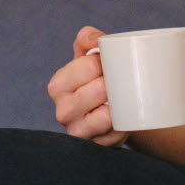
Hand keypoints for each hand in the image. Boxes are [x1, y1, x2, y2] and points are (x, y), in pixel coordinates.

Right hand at [46, 26, 129, 145]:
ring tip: (125, 96)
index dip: (105, 62)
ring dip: (118, 105)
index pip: (87, 67)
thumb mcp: (88, 55)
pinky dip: (123, 125)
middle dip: (113, 83)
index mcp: (58, 85)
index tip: (112, 61)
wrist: (110, 106)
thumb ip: (88, 38)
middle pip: (96, 91)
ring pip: (104, 117)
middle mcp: (62, 111)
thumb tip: (97, 41)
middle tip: (123, 79)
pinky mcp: (97, 145)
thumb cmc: (96, 78)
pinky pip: (114, 135)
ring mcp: (78, 131)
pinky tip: (126, 117)